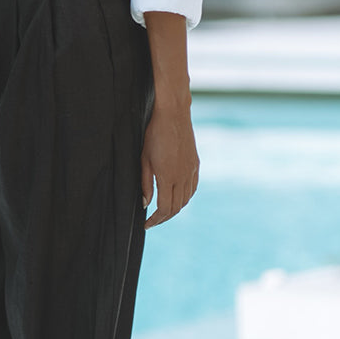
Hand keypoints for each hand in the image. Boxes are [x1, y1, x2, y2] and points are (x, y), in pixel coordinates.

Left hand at [140, 104, 198, 227]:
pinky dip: (185, 197)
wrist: (173, 114)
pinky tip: (177, 197)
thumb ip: (145, 183)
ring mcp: (191, 171)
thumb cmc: (154, 134)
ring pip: (186, 199)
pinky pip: (192, 188)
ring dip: (175, 209)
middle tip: (152, 221)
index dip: (155, 220)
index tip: (146, 224)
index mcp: (168, 177)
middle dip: (164, 218)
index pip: (164, 208)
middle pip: (176, 208)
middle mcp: (183, 177)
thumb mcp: (144, 159)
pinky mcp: (195, 164)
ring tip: (163, 211)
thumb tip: (145, 203)